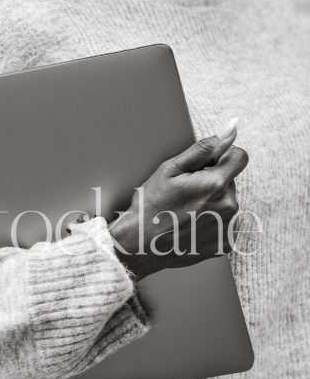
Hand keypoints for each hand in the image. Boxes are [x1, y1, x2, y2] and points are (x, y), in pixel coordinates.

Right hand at [109, 130, 248, 280]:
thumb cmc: (150, 206)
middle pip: (230, 181)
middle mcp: (228, 206)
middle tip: (185, 193)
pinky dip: (211, 222)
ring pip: (226, 202)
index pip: (240, 157)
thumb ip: (203, 149)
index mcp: (215, 185)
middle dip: (212, 182)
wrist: (140, 245)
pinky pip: (224, 223)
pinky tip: (191, 226)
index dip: (223, 157)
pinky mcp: (224, 244)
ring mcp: (227, 228)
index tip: (207, 166)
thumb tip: (229, 132)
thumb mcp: (170, 169)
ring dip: (212, 202)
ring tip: (185, 212)